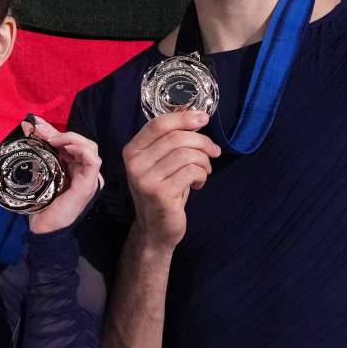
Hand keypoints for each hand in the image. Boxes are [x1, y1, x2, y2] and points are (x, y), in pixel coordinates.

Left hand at [26, 116, 102, 233]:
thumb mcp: (40, 171)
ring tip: (54, 140)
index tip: (35, 125)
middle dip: (61, 133)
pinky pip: (93, 161)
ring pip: (90, 147)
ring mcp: (89, 177)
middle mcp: (84, 170)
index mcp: (74, 167)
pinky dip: (82, 150)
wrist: (44, 227)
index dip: (54, 131)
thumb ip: (39, 152)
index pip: (70, 143)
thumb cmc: (42, 203)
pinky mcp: (89, 183)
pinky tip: (68, 148)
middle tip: (40, 131)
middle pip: (81, 142)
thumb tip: (28, 127)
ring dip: (71, 139)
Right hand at [122, 111, 221, 249]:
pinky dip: (202, 175)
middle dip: (202, 142)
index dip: (184, 117)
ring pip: (186, 154)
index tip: (204, 117)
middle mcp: (135, 163)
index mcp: (132, 150)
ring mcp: (146, 178)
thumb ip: (172, 142)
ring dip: (204, 161)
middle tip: (214, 152)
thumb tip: (198, 119)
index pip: (159, 124)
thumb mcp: (161, 163)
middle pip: (177, 138)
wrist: (154, 229)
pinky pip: (191, 172)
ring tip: (204, 171)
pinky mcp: (160, 193)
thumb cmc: (163, 192)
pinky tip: (198, 184)